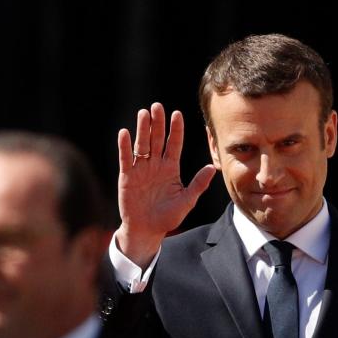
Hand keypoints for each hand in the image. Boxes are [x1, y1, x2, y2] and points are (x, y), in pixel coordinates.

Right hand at [117, 102, 215, 267]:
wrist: (146, 230)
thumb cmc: (167, 217)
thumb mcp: (186, 201)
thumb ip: (198, 184)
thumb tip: (213, 167)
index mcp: (170, 168)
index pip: (174, 144)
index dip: (175, 130)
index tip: (177, 114)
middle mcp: (155, 165)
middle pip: (157, 139)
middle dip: (157, 123)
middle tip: (157, 106)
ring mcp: (140, 169)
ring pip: (141, 145)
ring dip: (142, 129)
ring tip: (143, 113)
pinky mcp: (127, 176)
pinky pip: (125, 158)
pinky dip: (124, 146)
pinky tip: (124, 133)